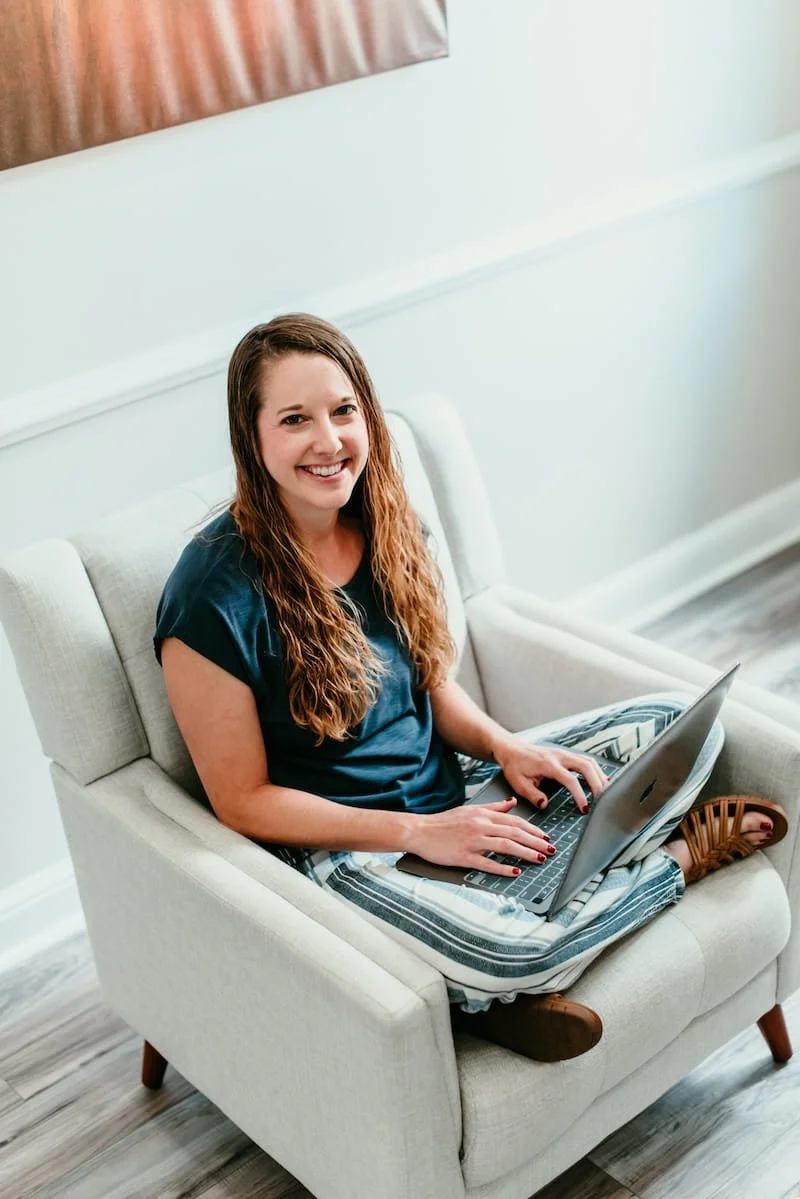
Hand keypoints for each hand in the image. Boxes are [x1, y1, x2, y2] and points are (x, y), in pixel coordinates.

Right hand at [405, 800, 553, 876]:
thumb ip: (493, 808)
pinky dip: (503, 867)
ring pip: (506, 846)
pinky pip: (487, 863)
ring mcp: (473, 841)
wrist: (420, 831)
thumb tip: (511, 803)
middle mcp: (480, 826)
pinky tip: (515, 872)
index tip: (545, 837)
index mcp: (483, 815)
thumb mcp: (470, 809)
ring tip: (540, 859)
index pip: (515, 821)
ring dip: (526, 853)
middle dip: (536, 842)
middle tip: (550, 850)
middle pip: (515, 833)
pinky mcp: (464, 856)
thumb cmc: (444, 822)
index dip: (533, 830)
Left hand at [492, 738, 608, 812]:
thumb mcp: (517, 782)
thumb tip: (545, 804)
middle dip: (597, 783)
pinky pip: (585, 761)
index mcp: (548, 764)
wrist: (511, 748)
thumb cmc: (514, 765)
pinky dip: (596, 771)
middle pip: (586, 766)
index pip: (570, 780)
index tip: (584, 809)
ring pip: (589, 761)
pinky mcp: (566, 755)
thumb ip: (531, 794)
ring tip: (606, 793)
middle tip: (603, 801)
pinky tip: (601, 781)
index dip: (580, 795)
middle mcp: (559, 756)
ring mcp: (564, 754)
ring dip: (599, 776)